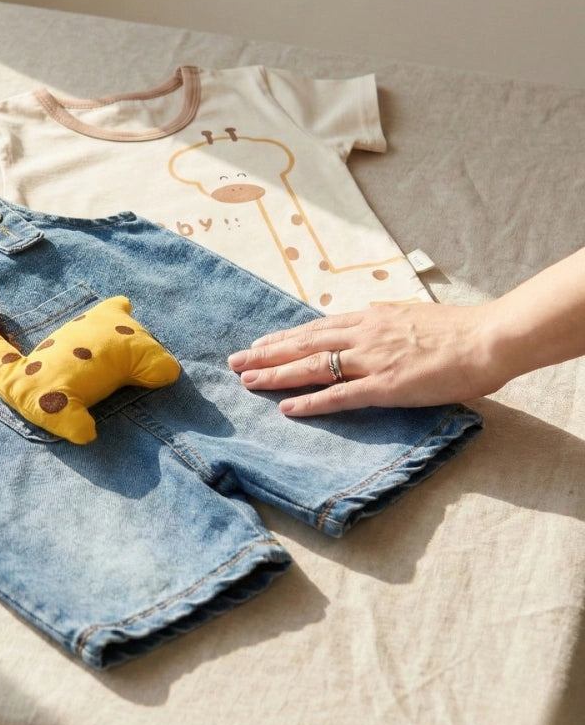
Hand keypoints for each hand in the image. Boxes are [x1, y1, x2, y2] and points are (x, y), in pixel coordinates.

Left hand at [228, 302, 505, 416]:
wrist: (488, 338)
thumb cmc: (458, 330)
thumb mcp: (410, 315)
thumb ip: (384, 322)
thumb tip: (367, 321)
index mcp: (369, 319)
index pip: (315, 328)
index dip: (284, 337)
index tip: (260, 343)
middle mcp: (363, 335)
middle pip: (303, 344)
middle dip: (266, 353)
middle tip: (235, 360)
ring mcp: (371, 361)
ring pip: (312, 366)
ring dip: (276, 374)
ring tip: (247, 380)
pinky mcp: (385, 386)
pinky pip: (339, 396)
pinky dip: (310, 402)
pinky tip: (287, 409)